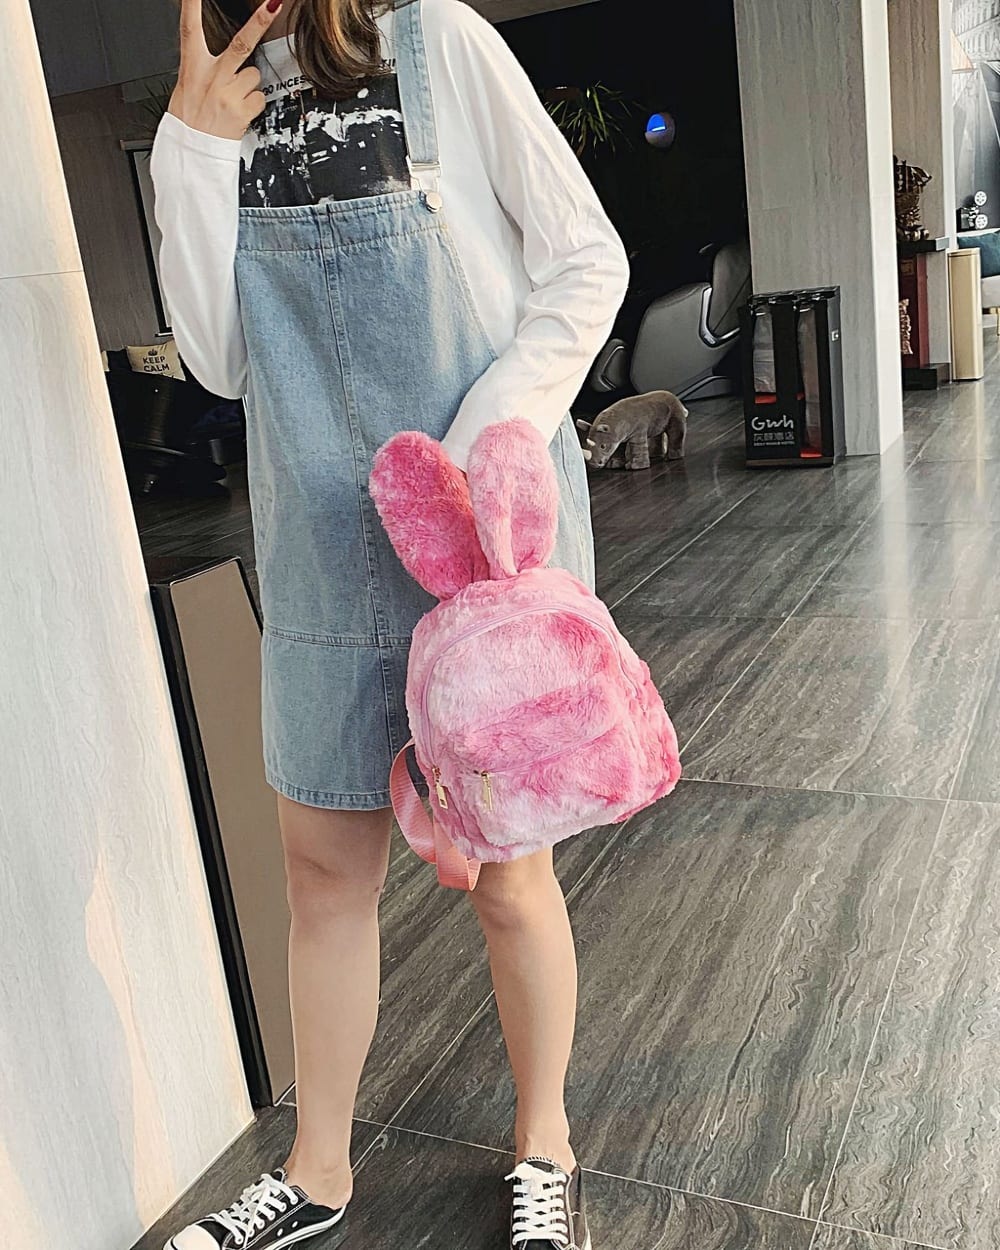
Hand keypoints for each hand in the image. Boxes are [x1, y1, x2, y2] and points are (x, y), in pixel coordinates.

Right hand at [168, 0, 282, 139]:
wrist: (192, 152)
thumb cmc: (189, 121)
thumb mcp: (186, 88)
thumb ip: (204, 69)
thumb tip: (224, 63)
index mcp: (193, 67)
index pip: (190, 28)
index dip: (192, 5)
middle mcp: (212, 76)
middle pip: (240, 43)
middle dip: (259, 21)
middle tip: (273, 4)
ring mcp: (228, 93)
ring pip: (253, 75)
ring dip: (248, 86)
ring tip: (234, 100)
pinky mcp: (241, 110)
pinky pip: (259, 98)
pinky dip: (253, 104)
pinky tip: (240, 112)